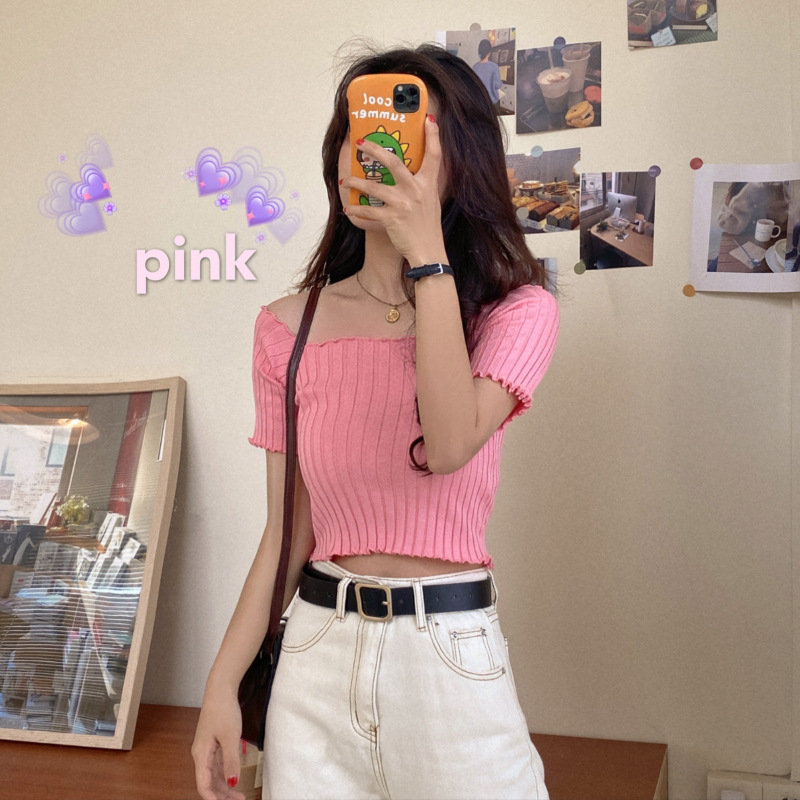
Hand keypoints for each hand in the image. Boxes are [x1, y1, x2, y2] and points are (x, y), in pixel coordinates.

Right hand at [191, 690, 246, 799]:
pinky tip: (234, 779)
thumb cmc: (223, 710)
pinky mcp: (213, 743)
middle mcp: (201, 754)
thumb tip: (232, 783)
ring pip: (213, 774)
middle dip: (221, 795)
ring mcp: (207, 749)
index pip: (203, 785)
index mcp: (201, 754)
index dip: (213, 798)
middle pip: (208, 782)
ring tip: (239, 795)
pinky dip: (225, 774)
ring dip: (225, 786)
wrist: (221, 689)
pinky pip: (217, 765)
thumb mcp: (230, 737)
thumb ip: (231, 761)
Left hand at [341, 115, 448, 265]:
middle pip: (394, 162)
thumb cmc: (428, 228)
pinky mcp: (392, 218)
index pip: (434, 156)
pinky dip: (356, 209)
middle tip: (361, 142)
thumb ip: (423, 185)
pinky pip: (368, 211)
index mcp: (428, 185)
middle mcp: (416, 191)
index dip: (433, 136)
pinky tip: (347, 208)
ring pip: (374, 186)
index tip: (428, 120)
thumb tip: (412, 173)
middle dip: (375, 149)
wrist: (429, 252)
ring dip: (356, 181)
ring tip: (344, 179)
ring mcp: (403, 204)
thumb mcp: (431, 201)